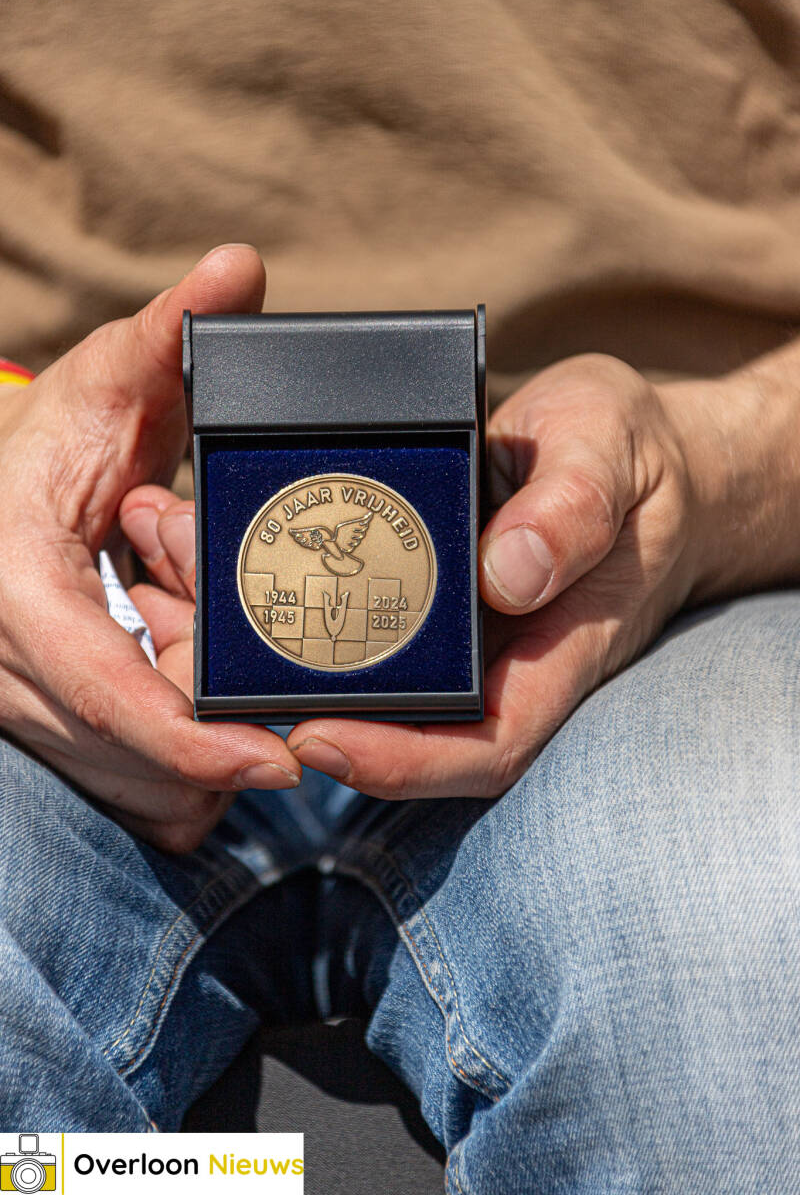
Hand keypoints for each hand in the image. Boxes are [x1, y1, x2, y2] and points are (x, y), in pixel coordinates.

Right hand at [0, 245, 300, 851]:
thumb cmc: (46, 442)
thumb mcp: (104, 384)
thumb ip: (166, 337)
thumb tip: (238, 269)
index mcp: (17, 594)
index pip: (109, 698)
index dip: (197, 742)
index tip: (282, 763)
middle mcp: (7, 670)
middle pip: (136, 757)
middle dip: (219, 740)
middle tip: (283, 691)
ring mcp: (20, 710)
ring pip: (135, 784)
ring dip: (202, 755)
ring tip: (233, 683)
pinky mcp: (46, 731)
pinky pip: (129, 787)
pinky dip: (180, 766)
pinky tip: (206, 713)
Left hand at [128, 347, 799, 802]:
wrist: (627, 457)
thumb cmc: (633, 464)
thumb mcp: (614, 459)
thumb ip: (575, 511)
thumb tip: (512, 574)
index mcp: (549, 657)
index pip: (478, 744)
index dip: (400, 762)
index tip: (317, 740)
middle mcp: (487, 664)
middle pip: (385, 724)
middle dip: (280, 703)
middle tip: (188, 652)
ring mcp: (444, 635)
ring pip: (341, 673)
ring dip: (248, 647)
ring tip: (166, 588)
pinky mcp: (409, 593)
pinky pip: (334, 613)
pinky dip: (266, 594)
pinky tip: (200, 553)